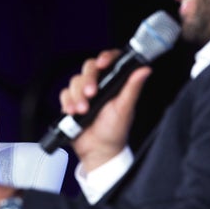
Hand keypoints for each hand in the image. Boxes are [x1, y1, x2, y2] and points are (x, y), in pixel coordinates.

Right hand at [60, 49, 150, 170]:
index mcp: (114, 82)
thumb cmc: (115, 131)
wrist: (97, 150)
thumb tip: (144, 69)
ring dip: (77, 95)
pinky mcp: (72, 101)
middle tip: (91, 94)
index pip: (110, 61)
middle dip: (88, 80)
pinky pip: (65, 93)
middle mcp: (99, 84)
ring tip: (83, 111)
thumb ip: (132, 88)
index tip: (103, 64)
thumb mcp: (125, 109)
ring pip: (75, 81)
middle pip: (89, 68)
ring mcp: (84, 92)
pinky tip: (73, 112)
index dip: (106, 58)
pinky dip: (68, 102)